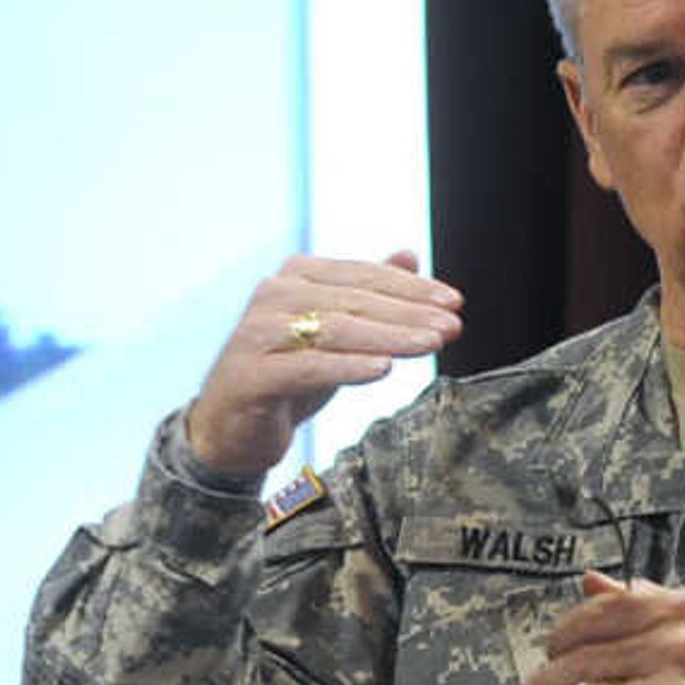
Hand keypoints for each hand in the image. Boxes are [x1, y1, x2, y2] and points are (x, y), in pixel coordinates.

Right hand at [182, 252, 465, 483]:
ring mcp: (258, 333)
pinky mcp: (251, 374)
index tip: (454, 302)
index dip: (412, 288)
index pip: (364, 275)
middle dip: (409, 314)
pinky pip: (309, 367)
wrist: (229, 429)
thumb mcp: (333, 333)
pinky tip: (384, 370)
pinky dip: (349, 367)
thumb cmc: (286, 376)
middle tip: (451, 326)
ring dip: (389, 337)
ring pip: (336, 329)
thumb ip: (367, 294)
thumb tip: (409, 254)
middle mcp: (273, 295)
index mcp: (294, 276)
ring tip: (430, 345)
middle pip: (354, 301)